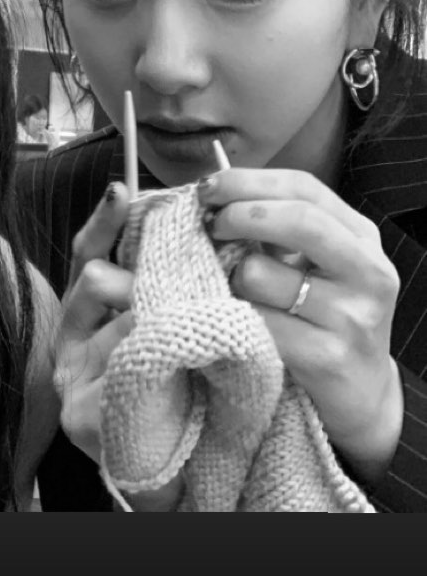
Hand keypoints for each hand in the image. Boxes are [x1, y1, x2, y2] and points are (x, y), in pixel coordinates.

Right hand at [54, 182, 183, 509]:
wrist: (174, 471)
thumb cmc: (171, 388)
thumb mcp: (162, 323)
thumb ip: (158, 283)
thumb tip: (176, 224)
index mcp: (84, 310)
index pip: (86, 251)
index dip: (104, 221)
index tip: (121, 190)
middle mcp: (68, 338)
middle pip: (94, 281)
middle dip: (140, 280)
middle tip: (177, 287)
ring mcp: (70, 378)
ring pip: (117, 328)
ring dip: (156, 330)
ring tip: (189, 342)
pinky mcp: (79, 417)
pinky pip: (120, 376)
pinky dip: (152, 373)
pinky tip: (173, 377)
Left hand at [199, 165, 402, 480]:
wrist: (360, 393)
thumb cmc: (323, 316)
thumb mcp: (315, 263)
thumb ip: (277, 227)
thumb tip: (212, 197)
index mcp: (360, 236)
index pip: (303, 187)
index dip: (249, 181)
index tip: (208, 188)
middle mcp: (367, 270)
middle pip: (298, 220)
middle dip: (240, 215)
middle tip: (211, 226)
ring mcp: (352, 315)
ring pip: (261, 274)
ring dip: (233, 281)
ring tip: (240, 295)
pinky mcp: (328, 356)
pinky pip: (257, 322)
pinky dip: (237, 319)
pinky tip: (242, 325)